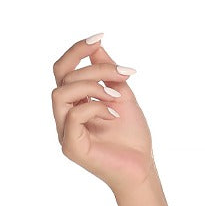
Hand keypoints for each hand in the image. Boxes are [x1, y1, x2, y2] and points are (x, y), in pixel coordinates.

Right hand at [52, 34, 156, 200]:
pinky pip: (74, 115)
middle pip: (63, 76)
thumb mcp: (122, 96)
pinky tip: (114, 115)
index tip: (99, 36)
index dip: (77, 50)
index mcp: (74, 102)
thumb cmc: (132, 137)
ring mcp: (64, 131)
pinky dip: (96, 108)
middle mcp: (64, 115)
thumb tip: (97, 45)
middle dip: (94, 69)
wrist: (142, 168)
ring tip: (117, 97)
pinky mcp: (70, 146)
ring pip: (61, 92)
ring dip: (92, 87)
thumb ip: (108, 73)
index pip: (63, 69)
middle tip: (123, 74)